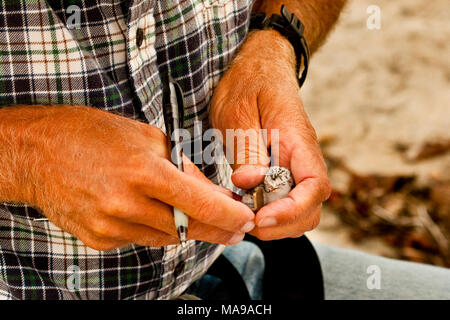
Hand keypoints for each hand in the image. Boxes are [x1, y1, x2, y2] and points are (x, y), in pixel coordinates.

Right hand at [15, 106, 253, 249]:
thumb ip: (182, 169)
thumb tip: (210, 193)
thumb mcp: (147, 138)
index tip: (245, 219)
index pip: (199, 203)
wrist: (37, 153)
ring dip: (185, 229)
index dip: (228, 215)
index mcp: (142, 171)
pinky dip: (155, 228)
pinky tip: (153, 213)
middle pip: (186, 229)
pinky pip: (140, 239)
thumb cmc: (92, 135)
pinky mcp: (98, 239)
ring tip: (197, 217)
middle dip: (216, 230)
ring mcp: (109, 226)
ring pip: (166, 238)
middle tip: (234, 230)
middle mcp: (125, 204)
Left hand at [210, 30, 330, 240]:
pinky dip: (271, 212)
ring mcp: (296, 165)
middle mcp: (303, 157)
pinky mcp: (285, 170)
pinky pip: (287, 200)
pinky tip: (247, 205)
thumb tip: (250, 184)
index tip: (259, 218)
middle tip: (245, 221)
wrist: (258, 68)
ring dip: (276, 222)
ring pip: (301, 209)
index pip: (313, 186)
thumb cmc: (247, 84)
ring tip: (243, 213)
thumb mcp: (237, 113)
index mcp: (297, 139)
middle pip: (311, 208)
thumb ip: (247, 150)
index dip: (290, 211)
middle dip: (281, 225)